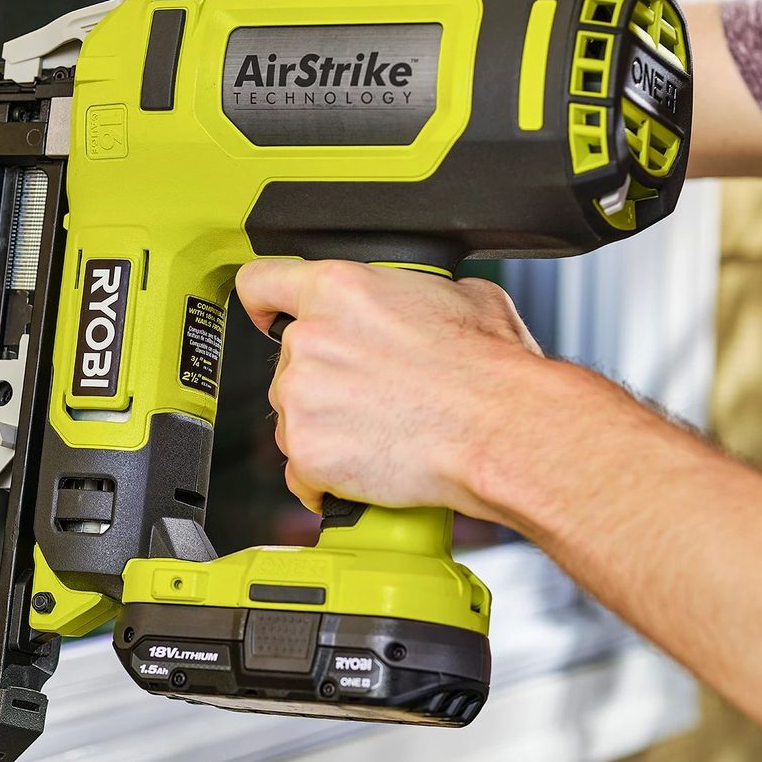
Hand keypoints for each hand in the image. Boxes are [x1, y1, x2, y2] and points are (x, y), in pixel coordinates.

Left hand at [235, 260, 545, 518]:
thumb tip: (415, 301)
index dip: (265, 304)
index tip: (268, 317)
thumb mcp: (460, 296)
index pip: (262, 283)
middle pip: (289, 363)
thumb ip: (411, 293)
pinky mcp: (307, 453)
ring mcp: (302, 399)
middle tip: (374, 396)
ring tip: (381, 434)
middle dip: (324, 381)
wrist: (499, 429)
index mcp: (338, 289)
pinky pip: (301, 472)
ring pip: (293, 418)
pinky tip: (367, 469)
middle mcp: (309, 339)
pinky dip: (327, 478)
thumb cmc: (489, 368)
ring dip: (325, 429)